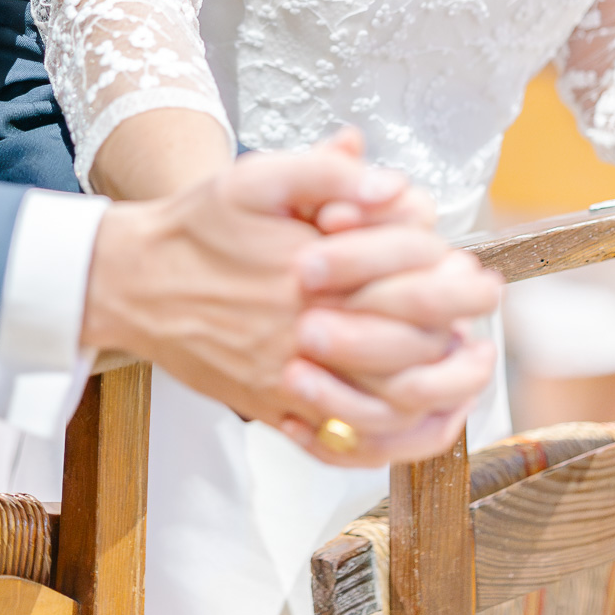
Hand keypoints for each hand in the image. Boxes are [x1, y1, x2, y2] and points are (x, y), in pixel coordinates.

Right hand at [83, 137, 499, 462]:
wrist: (128, 280)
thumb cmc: (198, 225)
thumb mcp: (256, 176)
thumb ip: (326, 172)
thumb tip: (391, 184)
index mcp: (311, 270)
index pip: (408, 282)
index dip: (455, 279)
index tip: (478, 275)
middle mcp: (304, 330)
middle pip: (410, 346)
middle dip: (462, 334)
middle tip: (486, 321)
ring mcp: (288, 379)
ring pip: (386, 404)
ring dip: (443, 392)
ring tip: (471, 370)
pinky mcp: (271, 408)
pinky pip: (343, 442)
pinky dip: (392, 442)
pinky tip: (423, 425)